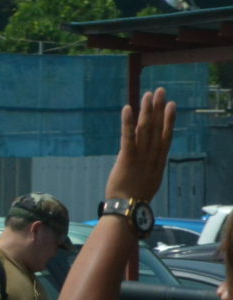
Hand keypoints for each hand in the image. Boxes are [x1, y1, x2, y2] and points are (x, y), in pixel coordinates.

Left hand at [104, 87, 175, 202]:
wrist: (128, 208)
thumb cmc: (135, 197)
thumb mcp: (149, 180)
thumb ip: (150, 166)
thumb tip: (149, 159)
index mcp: (158, 161)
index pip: (166, 135)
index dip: (169, 119)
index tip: (172, 105)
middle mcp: (152, 155)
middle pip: (157, 128)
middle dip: (159, 108)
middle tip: (160, 91)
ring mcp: (140, 156)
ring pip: (145, 129)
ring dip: (146, 110)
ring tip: (148, 94)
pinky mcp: (126, 158)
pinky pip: (128, 137)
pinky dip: (128, 122)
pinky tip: (128, 108)